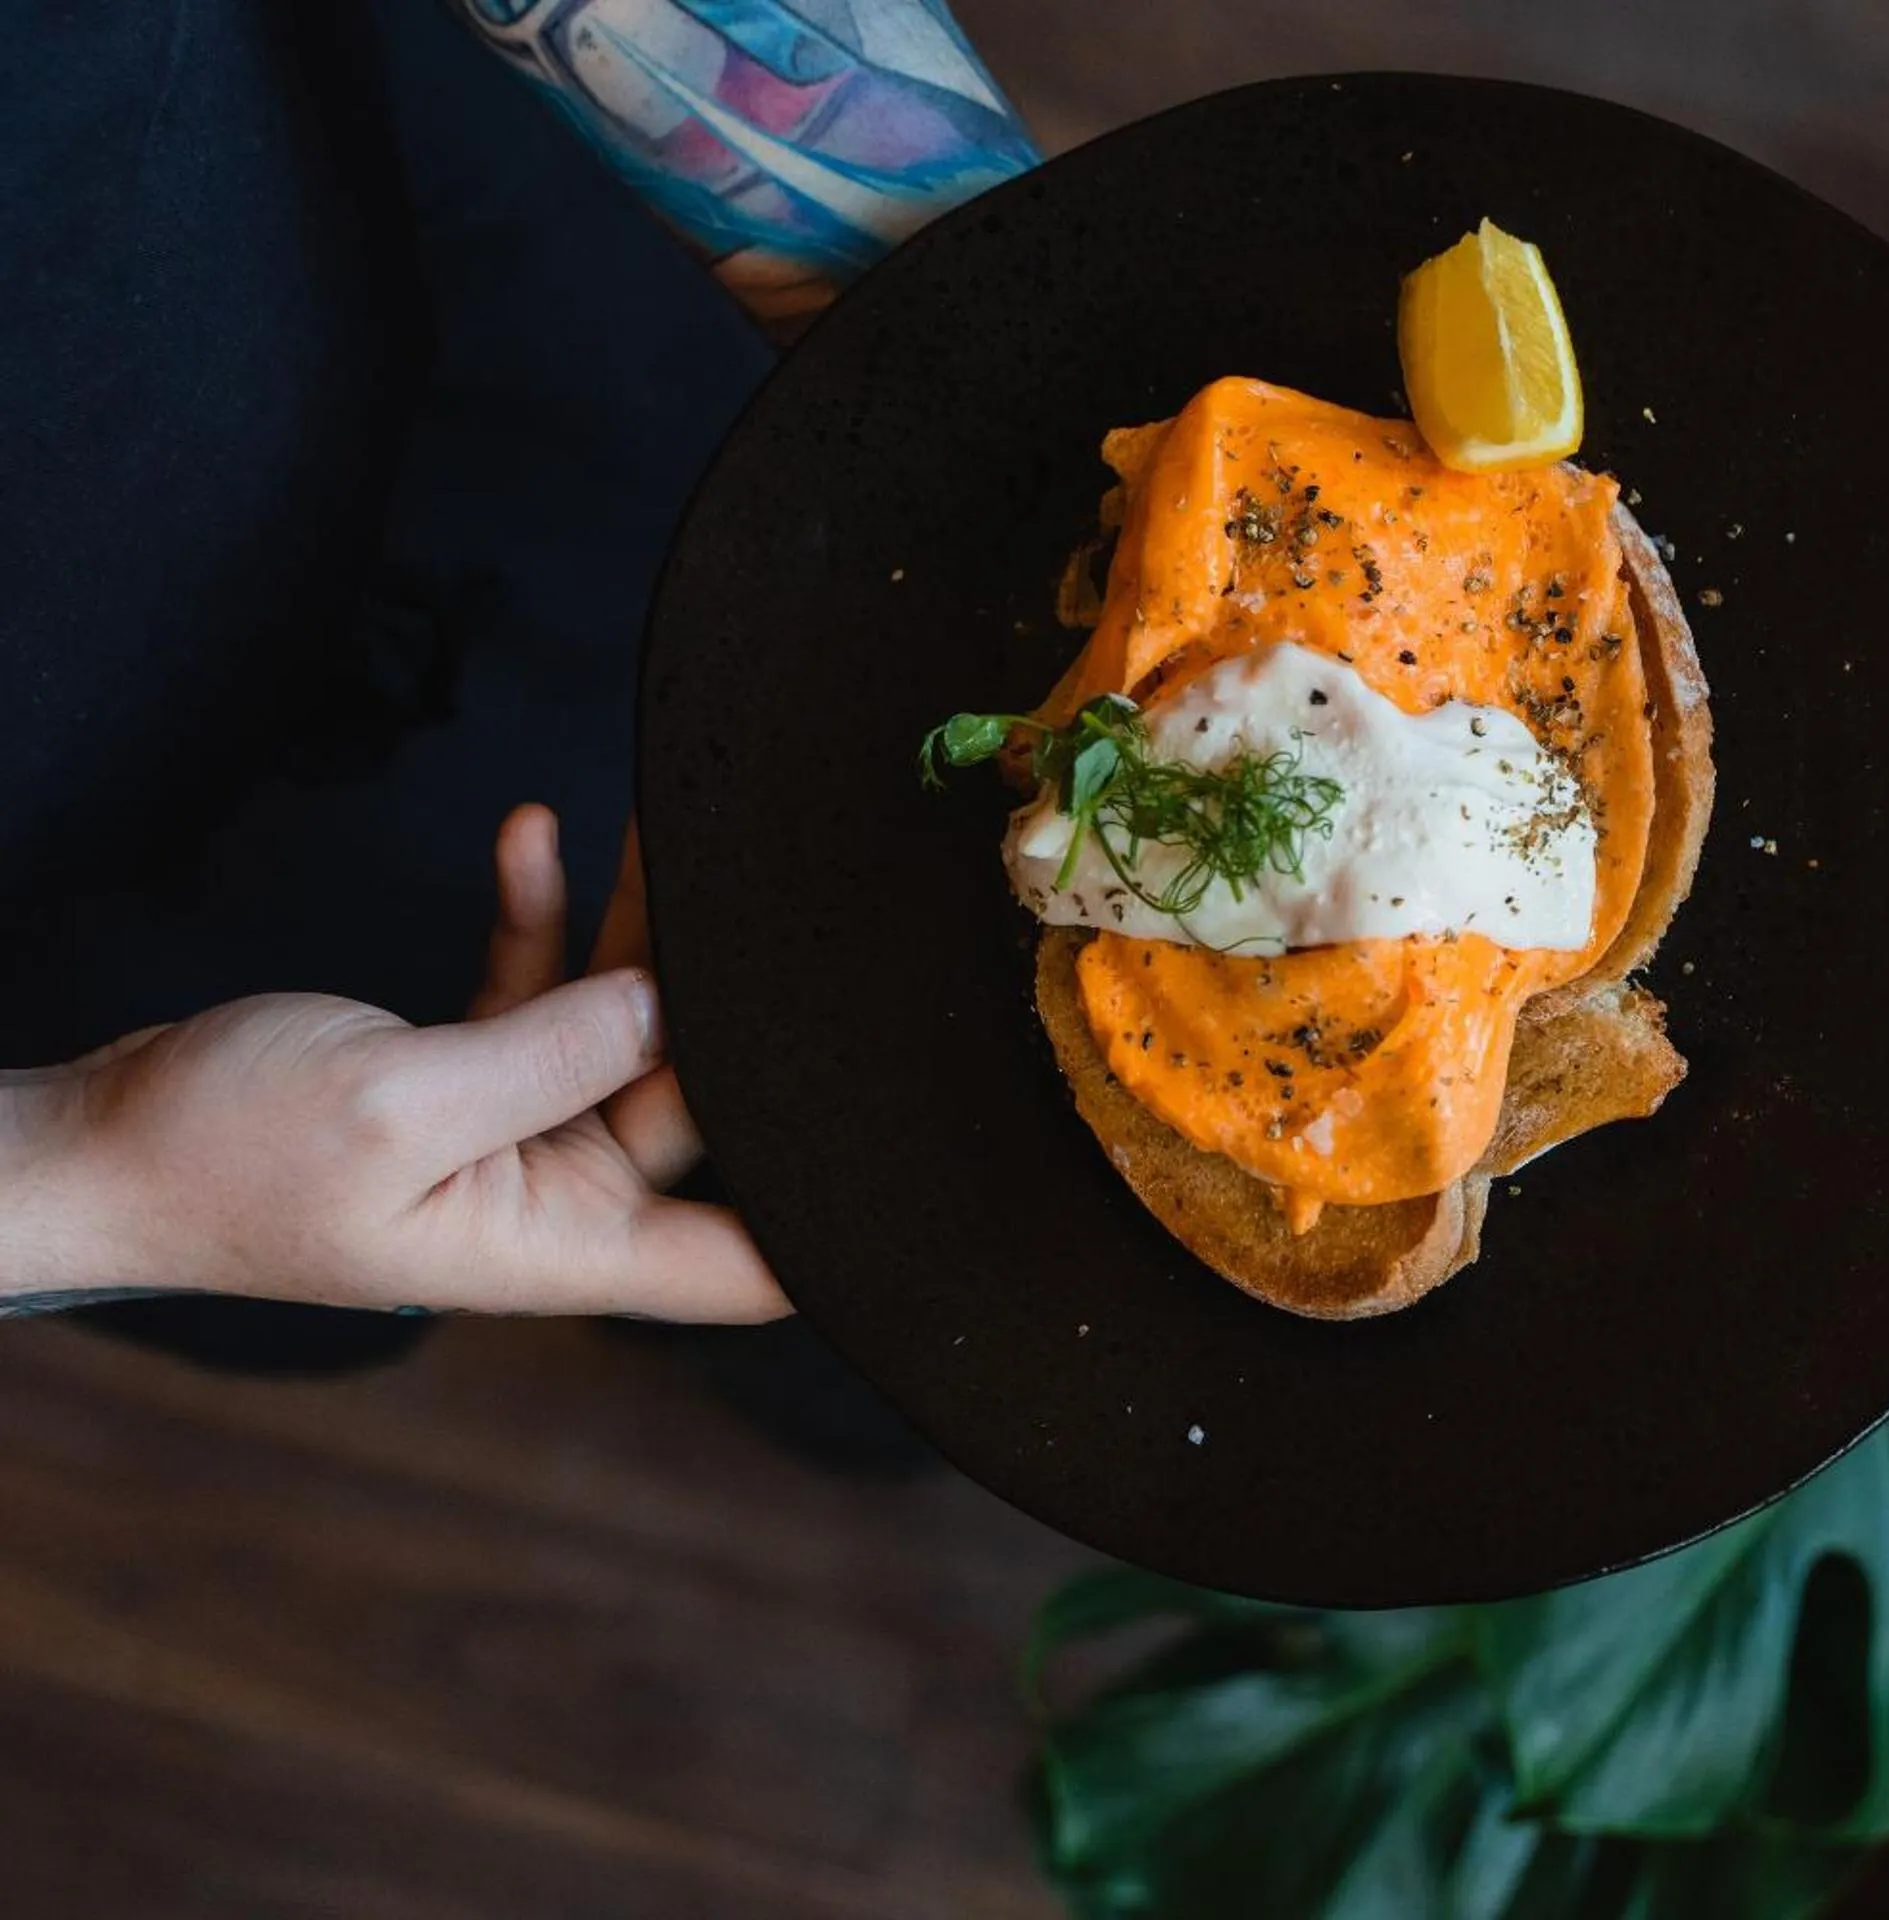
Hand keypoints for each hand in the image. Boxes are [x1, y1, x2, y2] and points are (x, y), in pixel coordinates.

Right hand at [17, 807, 786, 1320]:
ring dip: (640, 934)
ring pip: (626, 1027)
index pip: (747, 1268)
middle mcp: (562, 1198)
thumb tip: (669, 1003)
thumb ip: (549, 1052)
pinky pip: (539, 991)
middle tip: (777, 895)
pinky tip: (538, 834)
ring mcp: (518, 1132)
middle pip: (699, 1103)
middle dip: (733, 1006)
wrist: (95, 1145)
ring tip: (670, 827)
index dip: (841, 1231)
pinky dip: (543, 920)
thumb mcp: (399, 1103)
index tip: (923, 1154)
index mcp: (564, 1246)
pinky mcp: (468, 1074)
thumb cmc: (220, 1160)